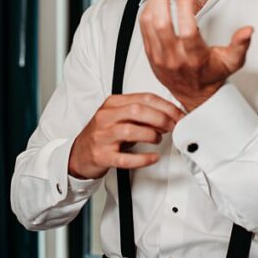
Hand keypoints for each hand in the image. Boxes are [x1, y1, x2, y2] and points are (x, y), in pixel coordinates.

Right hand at [68, 93, 184, 178]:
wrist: (79, 154)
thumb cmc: (103, 134)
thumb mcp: (119, 117)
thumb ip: (141, 114)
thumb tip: (168, 115)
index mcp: (112, 104)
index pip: (143, 98)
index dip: (166, 106)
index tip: (179, 114)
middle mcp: (105, 117)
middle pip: (137, 111)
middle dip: (161, 118)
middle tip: (172, 126)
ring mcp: (102, 137)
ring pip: (130, 130)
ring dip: (151, 134)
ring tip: (158, 139)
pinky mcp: (102, 156)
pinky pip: (125, 158)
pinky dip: (143, 159)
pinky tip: (153, 157)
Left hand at [139, 0, 252, 111]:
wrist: (193, 95)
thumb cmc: (211, 75)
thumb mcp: (232, 62)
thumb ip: (240, 45)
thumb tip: (248, 30)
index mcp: (194, 57)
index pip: (186, 29)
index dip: (184, 6)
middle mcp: (173, 57)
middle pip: (161, 23)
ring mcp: (158, 56)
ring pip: (148, 24)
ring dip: (152, 1)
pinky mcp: (149, 54)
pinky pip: (143, 29)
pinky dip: (147, 11)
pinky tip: (154, 0)